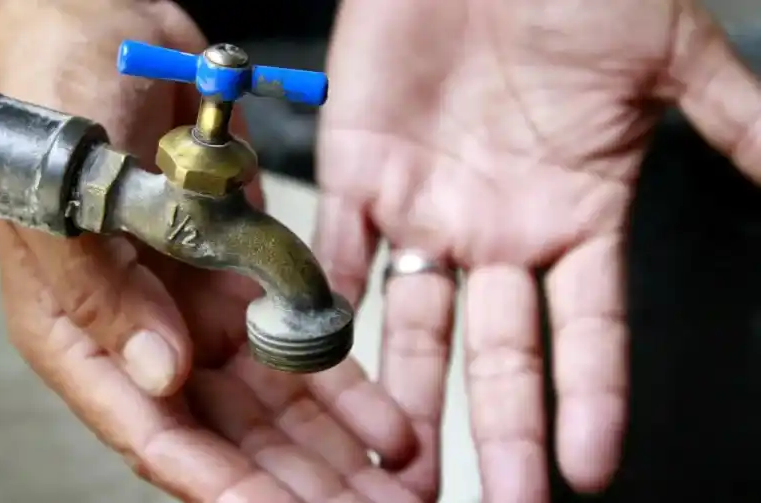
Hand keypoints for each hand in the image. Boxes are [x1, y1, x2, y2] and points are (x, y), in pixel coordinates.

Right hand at [0, 1, 420, 500]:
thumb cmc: (51, 107)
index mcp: (83, 333)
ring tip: (396, 492)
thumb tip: (163, 378)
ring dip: (332, 453)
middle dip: (293, 486)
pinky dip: (345, 387)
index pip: (153, 432)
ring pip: (273, 406)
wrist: (97, 28)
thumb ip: (104, 296)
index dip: (219, 483)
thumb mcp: (63, 199)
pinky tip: (391, 427)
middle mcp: (144, 335)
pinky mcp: (242, 275)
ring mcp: (197, 309)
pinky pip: (300, 344)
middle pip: (225, 437)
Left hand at [316, 0, 760, 500]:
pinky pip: (338, 253)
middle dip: (498, 430)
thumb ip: (734, 123)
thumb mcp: (668, 56)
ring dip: (405, 395)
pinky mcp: (358, 172)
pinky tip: (324, 367)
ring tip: (398, 466)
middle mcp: (497, 229)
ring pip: (414, 324)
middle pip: (500, 353)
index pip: (590, 330)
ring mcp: (425, 208)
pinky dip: (326, 306)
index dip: (592, 399)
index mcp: (574, 213)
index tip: (590, 469)